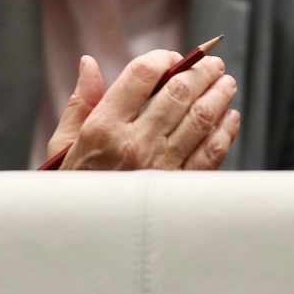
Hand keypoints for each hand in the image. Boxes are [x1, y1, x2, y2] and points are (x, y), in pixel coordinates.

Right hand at [49, 51, 239, 169]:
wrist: (86, 237)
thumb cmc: (74, 186)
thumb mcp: (65, 143)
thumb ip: (81, 102)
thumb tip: (89, 63)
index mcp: (103, 127)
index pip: (142, 75)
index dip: (163, 57)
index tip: (172, 56)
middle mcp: (134, 143)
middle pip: (178, 93)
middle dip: (201, 71)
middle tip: (212, 64)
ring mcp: (160, 166)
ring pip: (201, 118)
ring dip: (218, 95)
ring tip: (225, 84)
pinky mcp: (178, 188)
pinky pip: (211, 153)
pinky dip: (225, 131)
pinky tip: (229, 118)